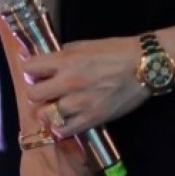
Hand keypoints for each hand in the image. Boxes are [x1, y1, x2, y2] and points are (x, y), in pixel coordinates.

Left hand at [23, 35, 146, 136]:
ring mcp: (79, 104)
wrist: (144, 66)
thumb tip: (47, 62)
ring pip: (45, 115)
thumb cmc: (117, 51)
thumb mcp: (86, 45)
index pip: (30, 67)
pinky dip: (61, 126)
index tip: (37, 71)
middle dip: (38, 91)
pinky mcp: (90, 120)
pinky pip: (63, 131)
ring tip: (57, 106)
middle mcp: (68, 82)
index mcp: (67, 60)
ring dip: (49, 110)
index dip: (31, 69)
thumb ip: (64, 54)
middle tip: (48, 90)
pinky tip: (67, 118)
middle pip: (33, 94)